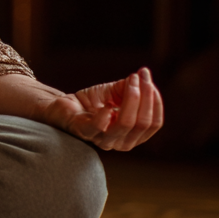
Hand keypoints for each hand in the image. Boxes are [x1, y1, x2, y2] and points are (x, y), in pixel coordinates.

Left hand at [41, 67, 162, 150]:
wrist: (64, 106)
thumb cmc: (92, 102)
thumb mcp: (115, 92)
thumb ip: (131, 87)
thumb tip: (144, 74)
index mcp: (133, 136)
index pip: (154, 123)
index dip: (155, 101)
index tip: (147, 78)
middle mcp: (121, 143)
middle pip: (142, 123)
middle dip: (144, 96)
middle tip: (139, 76)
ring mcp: (103, 140)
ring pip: (126, 124)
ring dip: (131, 98)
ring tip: (129, 81)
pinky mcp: (84, 133)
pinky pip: (99, 127)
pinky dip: (105, 114)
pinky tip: (107, 103)